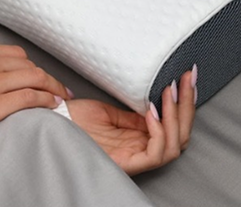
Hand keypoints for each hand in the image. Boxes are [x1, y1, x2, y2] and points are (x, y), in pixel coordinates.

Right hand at [0, 42, 71, 147]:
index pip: (15, 55)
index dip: (33, 66)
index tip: (41, 75)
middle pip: (29, 65)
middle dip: (47, 77)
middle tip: (59, 87)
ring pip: (33, 78)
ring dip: (52, 87)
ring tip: (61, 96)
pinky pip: (28, 98)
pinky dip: (45, 99)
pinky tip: (52, 104)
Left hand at [66, 68, 196, 175]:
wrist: (53, 123)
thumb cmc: (75, 118)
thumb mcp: (110, 111)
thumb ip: (134, 113)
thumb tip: (157, 101)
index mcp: (138, 137)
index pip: (175, 126)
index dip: (185, 103)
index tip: (187, 77)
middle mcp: (140, 149)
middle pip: (180, 136)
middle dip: (187, 105)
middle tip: (188, 78)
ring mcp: (135, 157)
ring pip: (174, 146)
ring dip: (176, 116)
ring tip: (169, 92)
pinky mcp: (126, 162)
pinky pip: (155, 153)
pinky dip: (159, 131)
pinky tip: (152, 112)